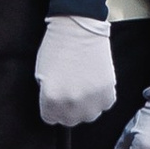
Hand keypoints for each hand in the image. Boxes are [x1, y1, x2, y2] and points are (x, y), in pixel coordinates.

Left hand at [35, 11, 117, 128]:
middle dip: (67, 109)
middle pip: (69, 120)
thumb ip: (48, 95)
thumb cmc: (57, 47)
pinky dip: (100, 98)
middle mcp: (71, 103)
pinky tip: (94, 84)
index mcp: (51, 98)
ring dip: (85, 106)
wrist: (79, 28)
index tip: (54, 98)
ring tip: (83, 88)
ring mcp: (91, 99)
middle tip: (69, 91)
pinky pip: (104, 105)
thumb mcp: (42, 73)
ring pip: (88, 116)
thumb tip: (56, 106)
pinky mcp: (108, 92)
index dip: (51, 108)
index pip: (50, 118)